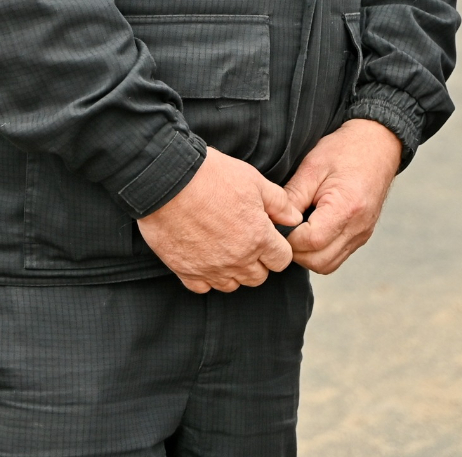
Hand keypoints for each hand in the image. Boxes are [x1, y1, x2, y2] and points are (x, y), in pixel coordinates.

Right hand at [137, 147, 301, 293]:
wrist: (166, 179)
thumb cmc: (211, 175)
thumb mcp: (252, 179)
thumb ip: (279, 202)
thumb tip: (295, 218)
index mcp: (258, 237)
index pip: (281, 260)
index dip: (277, 247)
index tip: (266, 235)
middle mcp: (237, 259)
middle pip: (258, 277)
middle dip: (257, 260)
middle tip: (245, 238)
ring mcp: (211, 268)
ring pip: (232, 285)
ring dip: (233, 270)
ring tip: (223, 246)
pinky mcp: (186, 271)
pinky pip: (203, 286)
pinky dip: (206, 276)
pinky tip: (203, 256)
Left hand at [283, 119, 401, 274]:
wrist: (378, 145)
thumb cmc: (345, 150)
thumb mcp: (313, 165)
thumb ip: (294, 195)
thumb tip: (275, 219)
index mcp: (346, 208)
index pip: (312, 241)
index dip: (289, 237)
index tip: (277, 223)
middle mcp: (358, 228)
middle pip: (320, 261)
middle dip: (295, 251)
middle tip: (282, 229)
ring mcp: (362, 235)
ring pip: (328, 264)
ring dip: (307, 255)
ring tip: (295, 230)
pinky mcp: (362, 236)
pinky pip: (337, 256)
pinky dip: (319, 251)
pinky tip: (310, 231)